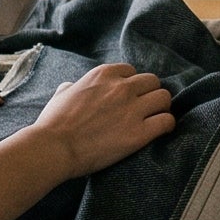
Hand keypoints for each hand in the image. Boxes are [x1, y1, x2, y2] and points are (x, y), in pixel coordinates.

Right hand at [31, 62, 174, 178]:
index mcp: (103, 74)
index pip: (132, 71)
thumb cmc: (53, 123)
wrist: (54, 148)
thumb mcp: (61, 94)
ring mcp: (132, 109)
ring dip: (161, 108)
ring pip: (164, 98)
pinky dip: (166, 125)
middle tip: (144, 109)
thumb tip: (71, 87)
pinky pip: (167, 121)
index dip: (131, 85)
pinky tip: (160, 131)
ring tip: (154, 119)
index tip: (128, 98)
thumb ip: (72, 87)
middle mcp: (121, 87)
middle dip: (150, 94)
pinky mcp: (139, 133)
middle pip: (153, 82)